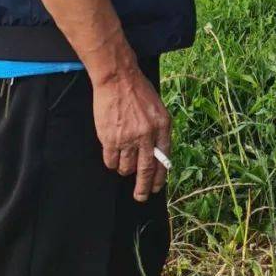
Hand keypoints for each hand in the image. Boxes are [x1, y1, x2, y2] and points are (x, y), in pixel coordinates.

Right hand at [92, 64, 171, 201]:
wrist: (117, 78)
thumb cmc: (138, 90)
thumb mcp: (157, 108)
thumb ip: (157, 130)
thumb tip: (155, 155)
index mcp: (163, 125)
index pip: (164, 158)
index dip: (160, 176)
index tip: (156, 186)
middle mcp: (148, 134)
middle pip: (147, 169)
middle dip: (144, 187)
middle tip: (141, 197)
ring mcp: (129, 138)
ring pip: (127, 167)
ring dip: (125, 169)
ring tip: (124, 163)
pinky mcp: (111, 139)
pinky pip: (111, 161)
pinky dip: (112, 162)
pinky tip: (113, 156)